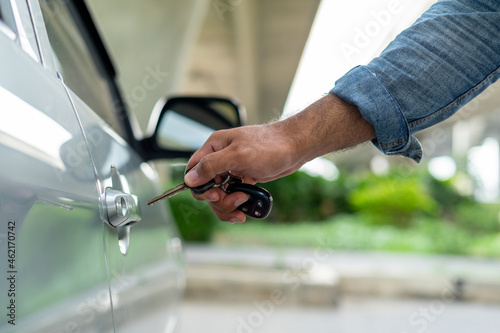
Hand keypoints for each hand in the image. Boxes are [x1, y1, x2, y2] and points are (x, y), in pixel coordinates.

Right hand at [184, 123, 301, 222]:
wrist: (295, 147)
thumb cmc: (270, 145)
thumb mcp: (238, 155)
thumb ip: (212, 166)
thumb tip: (190, 179)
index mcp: (214, 147)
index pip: (193, 171)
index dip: (200, 188)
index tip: (215, 195)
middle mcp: (220, 158)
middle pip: (206, 189)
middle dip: (219, 200)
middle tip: (236, 200)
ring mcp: (232, 170)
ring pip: (219, 196)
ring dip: (229, 205)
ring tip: (244, 204)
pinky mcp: (243, 179)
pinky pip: (232, 196)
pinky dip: (237, 205)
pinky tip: (245, 208)